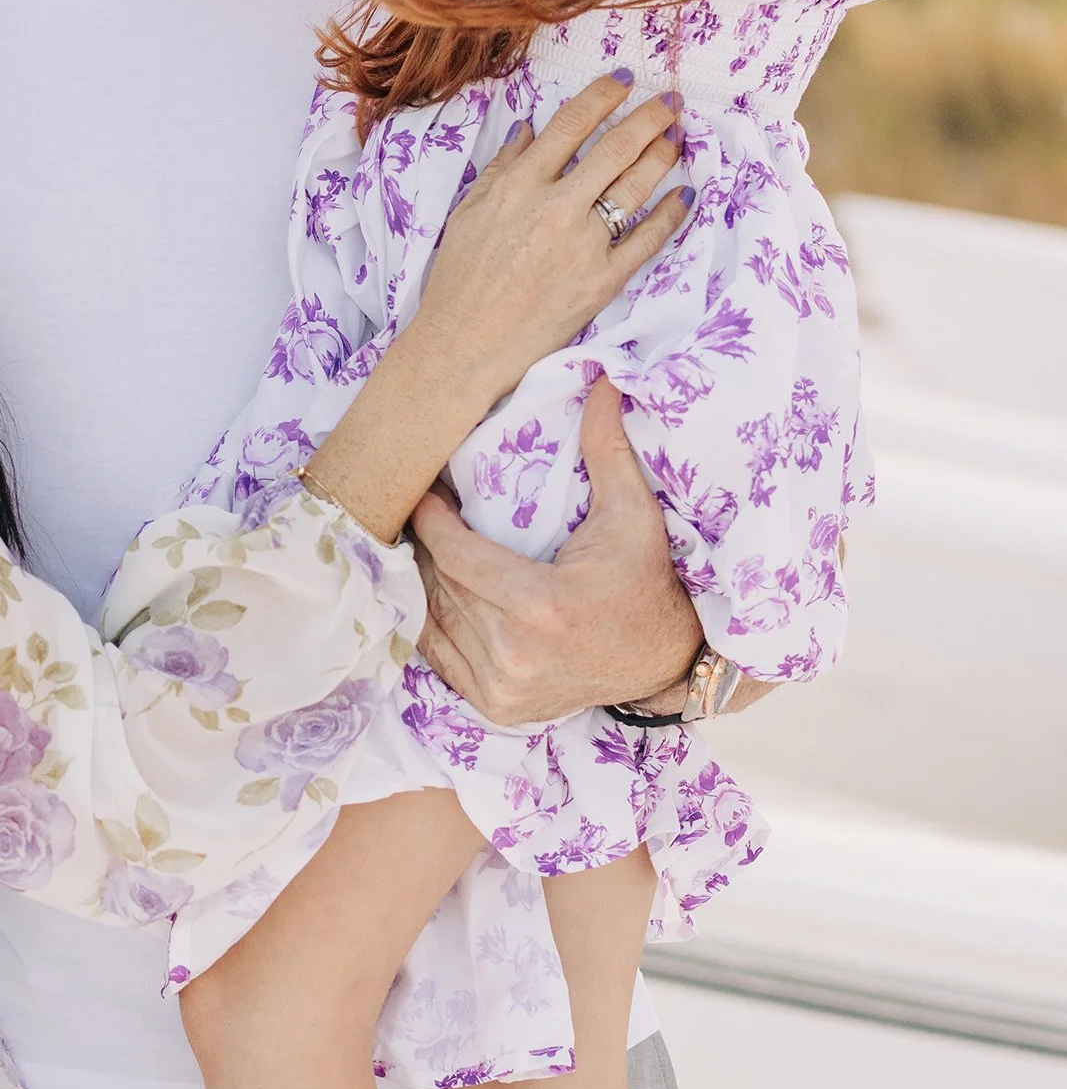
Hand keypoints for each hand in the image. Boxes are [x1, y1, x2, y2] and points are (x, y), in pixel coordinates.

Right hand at [401, 75, 690, 421]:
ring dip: (664, 155)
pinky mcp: (603, 280)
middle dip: (650, 118)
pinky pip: (648, 240)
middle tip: (671, 102)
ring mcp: (584, 244)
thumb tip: (529, 130)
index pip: (571, 124)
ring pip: (637, 186)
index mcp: (519, 185)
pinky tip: (683, 195)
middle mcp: (556, 207)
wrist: (465, 345)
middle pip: (616, 147)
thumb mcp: (468, 213)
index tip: (626, 80)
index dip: (603, 95)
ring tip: (677, 138)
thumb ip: (501, 168)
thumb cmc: (459, 280)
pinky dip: (670, 214)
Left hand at [411, 377, 700, 723]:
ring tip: (429, 547)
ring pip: (434, 620)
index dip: (433, 520)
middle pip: (441, 585)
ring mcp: (502, 687)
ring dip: (429, 582)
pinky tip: (438, 592)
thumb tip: (604, 380)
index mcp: (541, 606)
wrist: (664, 661)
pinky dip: (434, 623)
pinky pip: (439, 658)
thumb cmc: (645, 580)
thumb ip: (608, 448)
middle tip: (424, 510)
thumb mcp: (633, 513)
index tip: (426, 493)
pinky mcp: (496, 708)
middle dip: (429, 545)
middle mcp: (514, 653)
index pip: (455, 555)